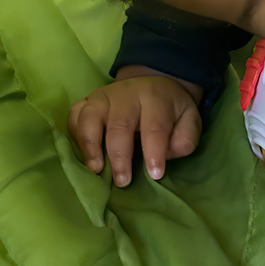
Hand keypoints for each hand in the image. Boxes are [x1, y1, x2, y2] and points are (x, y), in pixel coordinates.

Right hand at [68, 66, 202, 185]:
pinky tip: (82, 155)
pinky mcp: (87, 101)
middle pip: (119, 123)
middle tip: (123, 181)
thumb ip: (185, 138)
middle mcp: (126, 93)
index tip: (155, 174)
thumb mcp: (189, 119)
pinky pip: (74, 116)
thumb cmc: (170, 110)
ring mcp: (103, 96)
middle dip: (120, 155)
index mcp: (155, 97)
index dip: (154, 151)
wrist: (153, 84)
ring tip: (96, 170)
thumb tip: (168, 154)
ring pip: (90, 116)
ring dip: (90, 145)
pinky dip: (74, 135)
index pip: (154, 125)